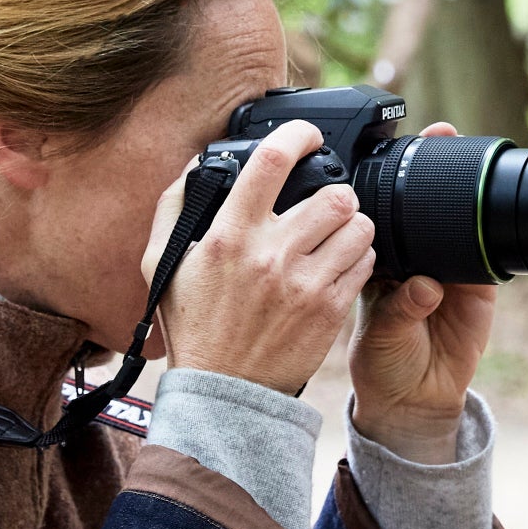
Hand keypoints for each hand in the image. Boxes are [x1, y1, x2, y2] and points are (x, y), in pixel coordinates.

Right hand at [146, 120, 373, 393]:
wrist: (222, 393)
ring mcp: (305, 284)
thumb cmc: (194, 325)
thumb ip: (175, 206)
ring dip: (352, 224)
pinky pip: (365, 264)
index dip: (298, 135)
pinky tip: (339, 264)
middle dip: (336, 191)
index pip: (271, 161)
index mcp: (230, 235)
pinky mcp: (329, 310)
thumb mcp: (162, 263)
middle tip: (327, 202)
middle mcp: (270, 255)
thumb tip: (195, 165)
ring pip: (359, 227)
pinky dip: (359, 258)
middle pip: (334, 194)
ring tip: (337, 234)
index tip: (307, 136)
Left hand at [349, 122, 497, 464]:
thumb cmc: (381, 361)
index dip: (390, 177)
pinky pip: (491, 256)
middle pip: (425, 203)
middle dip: (434, 167)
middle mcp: (414, 255)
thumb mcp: (379, 332)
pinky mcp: (481, 286)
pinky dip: (494, 239)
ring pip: (460, 220)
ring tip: (473, 164)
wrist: (412, 400)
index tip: (395, 145)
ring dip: (467, 192)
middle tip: (442, 134)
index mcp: (378, 257)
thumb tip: (426, 287)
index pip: (384, 208)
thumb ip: (399, 308)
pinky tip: (495, 221)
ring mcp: (450, 267)